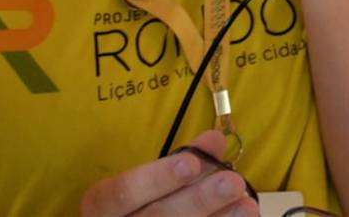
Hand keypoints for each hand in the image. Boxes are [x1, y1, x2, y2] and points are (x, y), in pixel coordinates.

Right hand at [80, 130, 257, 216]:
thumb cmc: (137, 207)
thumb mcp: (146, 183)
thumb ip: (179, 161)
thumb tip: (215, 141)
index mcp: (101, 208)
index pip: (122, 193)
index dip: (157, 178)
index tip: (192, 162)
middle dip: (197, 201)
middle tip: (232, 182)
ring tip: (247, 205)